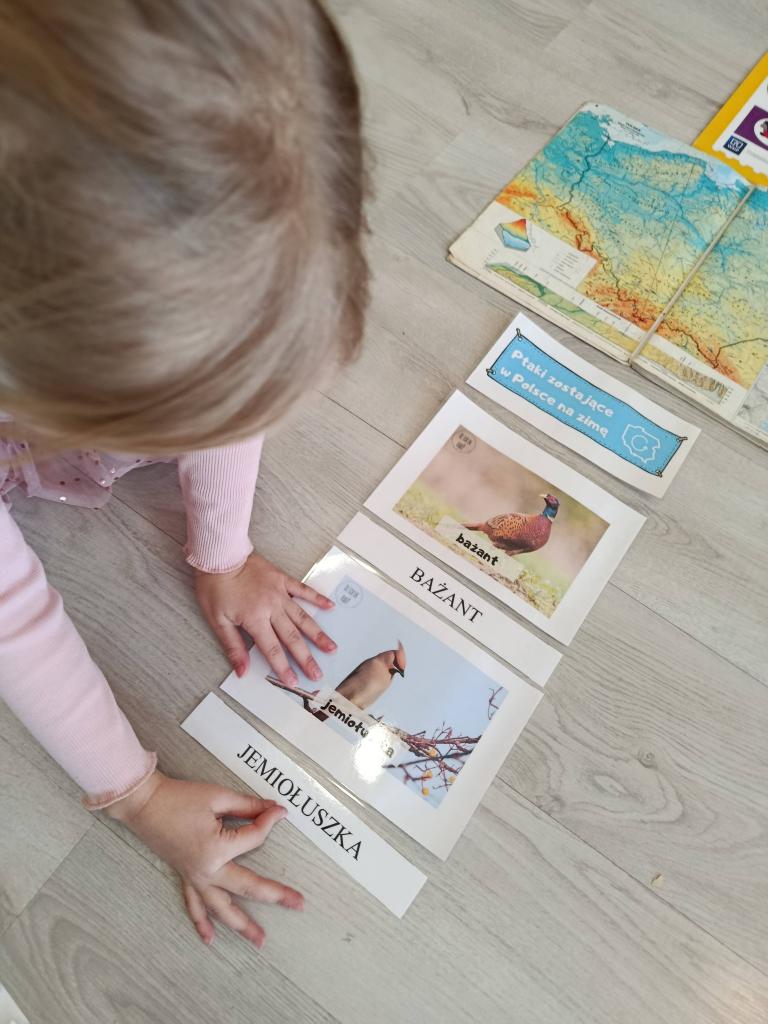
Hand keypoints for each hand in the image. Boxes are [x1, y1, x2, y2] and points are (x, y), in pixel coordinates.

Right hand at [106, 771, 302, 946]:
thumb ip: (249, 807)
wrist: (144, 803)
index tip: (278, 811)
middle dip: (275, 895)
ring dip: (241, 925)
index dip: (269, 821)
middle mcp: (207, 870)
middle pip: (248, 887)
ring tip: (259, 940)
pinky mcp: (185, 876)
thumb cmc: (180, 797)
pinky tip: (210, 939)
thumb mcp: (218, 797)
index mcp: (217, 849)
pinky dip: (202, 923)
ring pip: (222, 908)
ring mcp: (195, 877)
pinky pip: (194, 905)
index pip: (255, 838)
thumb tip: (274, 810)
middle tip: (298, 904)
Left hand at [195, 552, 335, 686]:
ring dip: (318, 634)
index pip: (272, 649)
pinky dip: (317, 598)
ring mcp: (280, 593)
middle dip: (306, 658)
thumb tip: (241, 670)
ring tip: (331, 647)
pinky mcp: (282, 579)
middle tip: (317, 673)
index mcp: (255, 619)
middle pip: (292, 638)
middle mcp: (271, 608)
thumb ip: (233, 646)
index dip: (283, 667)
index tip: (293, 682)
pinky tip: (330, 606)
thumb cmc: (215, 587)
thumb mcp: (217, 620)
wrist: (219, 556)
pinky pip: (303, 590)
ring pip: (303, 618)